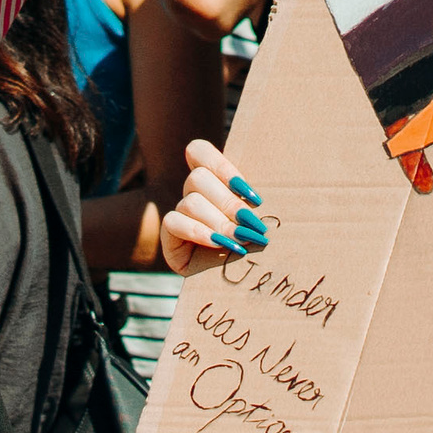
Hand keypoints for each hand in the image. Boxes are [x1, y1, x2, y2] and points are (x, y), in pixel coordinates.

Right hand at [160, 141, 270, 273]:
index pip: (198, 151)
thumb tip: (263, 197)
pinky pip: (173, 222)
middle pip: (198, 178)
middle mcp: (192, 192)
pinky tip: (217, 243)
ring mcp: (179, 212)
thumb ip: (253, 202)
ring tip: (241, 239)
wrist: (236, 280)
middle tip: (253, 223)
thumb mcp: (255, 218)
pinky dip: (198, 232)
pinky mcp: (169, 236)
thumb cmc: (251, 244)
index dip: (221, 165)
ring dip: (219, 222)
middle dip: (230, 203)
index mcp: (212, 180)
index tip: (252, 195)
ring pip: (191, 202)